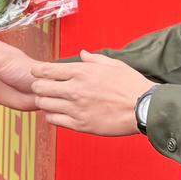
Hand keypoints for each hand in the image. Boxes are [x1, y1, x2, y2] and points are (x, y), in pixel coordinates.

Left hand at [32, 50, 152, 136]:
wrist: (143, 108)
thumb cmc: (131, 85)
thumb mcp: (114, 65)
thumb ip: (94, 59)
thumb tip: (82, 54)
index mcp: (82, 72)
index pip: (47, 70)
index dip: (38, 71)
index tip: (36, 73)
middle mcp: (75, 89)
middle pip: (40, 88)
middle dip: (37, 87)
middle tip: (41, 88)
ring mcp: (76, 108)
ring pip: (44, 105)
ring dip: (43, 102)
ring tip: (49, 101)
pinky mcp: (80, 124)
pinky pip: (54, 120)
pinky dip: (51, 116)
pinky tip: (58, 113)